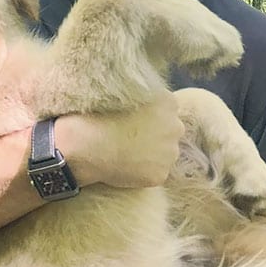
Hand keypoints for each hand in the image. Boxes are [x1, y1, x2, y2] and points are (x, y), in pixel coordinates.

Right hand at [57, 90, 184, 188]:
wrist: (89, 143)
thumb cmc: (100, 114)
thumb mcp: (124, 92)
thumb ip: (142, 97)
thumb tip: (142, 103)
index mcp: (168, 103)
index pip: (166, 112)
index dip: (148, 119)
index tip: (133, 123)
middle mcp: (176, 127)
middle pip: (169, 133)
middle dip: (155, 137)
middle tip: (130, 140)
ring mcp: (170, 153)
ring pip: (164, 155)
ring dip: (151, 156)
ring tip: (127, 156)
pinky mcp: (160, 175)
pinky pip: (154, 174)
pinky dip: (143, 174)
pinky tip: (125, 169)